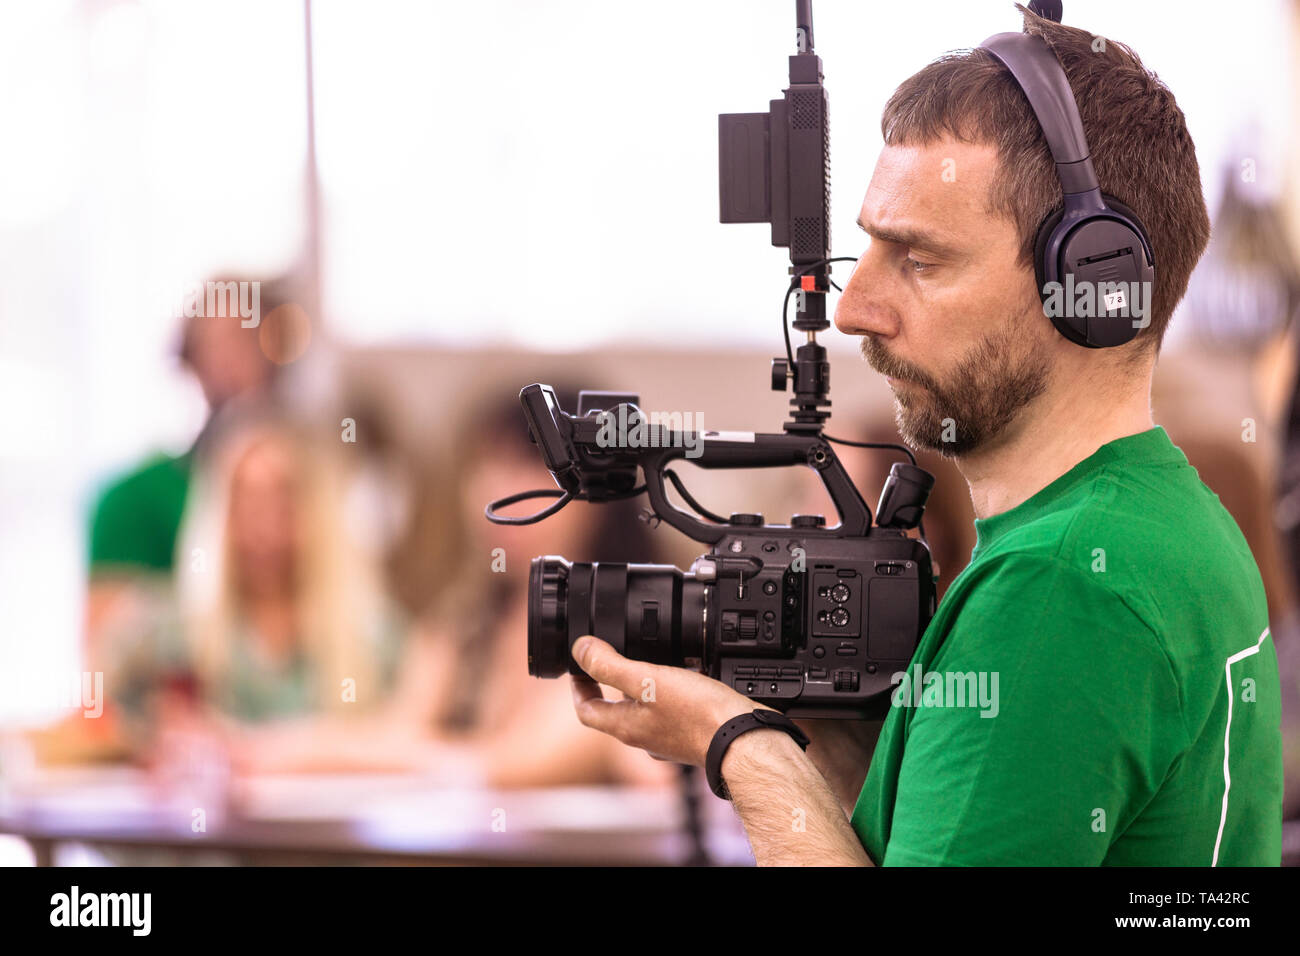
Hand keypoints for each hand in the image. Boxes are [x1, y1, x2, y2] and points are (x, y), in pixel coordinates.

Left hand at [568, 635, 758, 766]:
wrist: (742, 740)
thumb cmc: (698, 715)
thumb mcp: (647, 679)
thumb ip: (610, 665)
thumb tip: (580, 649)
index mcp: (625, 726)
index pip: (586, 710)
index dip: (578, 686)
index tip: (580, 667)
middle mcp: (643, 736)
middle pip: (614, 710)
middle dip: (610, 683)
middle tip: (613, 657)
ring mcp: (668, 738)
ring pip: (644, 710)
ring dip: (642, 685)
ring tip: (651, 659)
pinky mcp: (690, 734)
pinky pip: (670, 711)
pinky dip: (669, 692)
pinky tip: (686, 676)